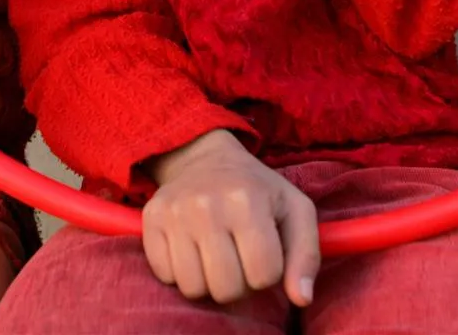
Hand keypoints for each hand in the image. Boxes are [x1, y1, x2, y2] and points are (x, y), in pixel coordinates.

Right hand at [143, 129, 319, 306]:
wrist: (204, 158)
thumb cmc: (257, 189)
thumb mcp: (295, 209)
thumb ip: (306, 255)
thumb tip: (302, 298)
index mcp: (248, 200)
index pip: (264, 274)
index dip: (268, 274)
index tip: (263, 255)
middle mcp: (208, 206)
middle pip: (226, 288)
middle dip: (238, 284)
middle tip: (238, 260)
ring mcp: (175, 213)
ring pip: (193, 288)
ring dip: (208, 283)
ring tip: (215, 258)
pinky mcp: (150, 221)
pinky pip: (165, 276)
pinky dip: (180, 273)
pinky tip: (192, 252)